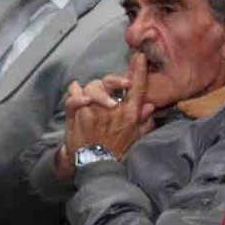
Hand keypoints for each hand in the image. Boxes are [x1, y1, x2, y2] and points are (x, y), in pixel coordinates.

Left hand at [60, 53, 158, 167]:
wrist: (98, 168)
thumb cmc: (118, 154)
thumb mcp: (136, 139)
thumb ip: (144, 122)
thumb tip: (150, 107)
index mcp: (130, 115)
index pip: (137, 87)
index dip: (138, 69)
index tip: (139, 56)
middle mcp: (113, 110)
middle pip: (110, 82)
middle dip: (112, 80)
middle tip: (114, 84)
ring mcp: (94, 111)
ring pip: (91, 87)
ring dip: (91, 89)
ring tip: (89, 93)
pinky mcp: (79, 116)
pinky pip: (74, 97)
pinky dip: (74, 92)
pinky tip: (75, 88)